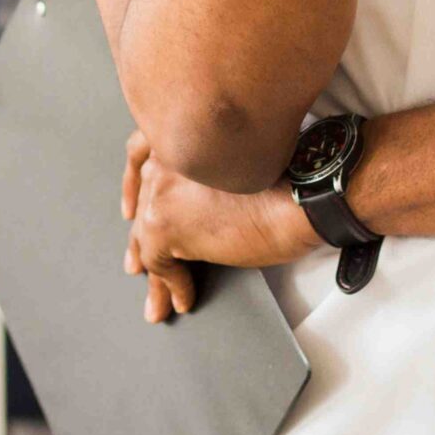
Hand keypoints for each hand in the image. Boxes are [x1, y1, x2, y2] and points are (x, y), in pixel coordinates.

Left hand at [121, 129, 320, 322]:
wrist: (301, 195)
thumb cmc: (287, 178)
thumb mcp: (236, 164)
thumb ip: (203, 176)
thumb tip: (193, 212)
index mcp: (181, 134)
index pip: (143, 161)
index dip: (135, 191)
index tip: (133, 212)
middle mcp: (164, 156)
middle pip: (144, 203)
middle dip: (141, 240)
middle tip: (138, 267)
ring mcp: (161, 190)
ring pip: (147, 237)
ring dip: (156, 274)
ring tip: (160, 300)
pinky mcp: (164, 224)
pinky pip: (159, 262)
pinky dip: (172, 285)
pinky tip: (183, 296)